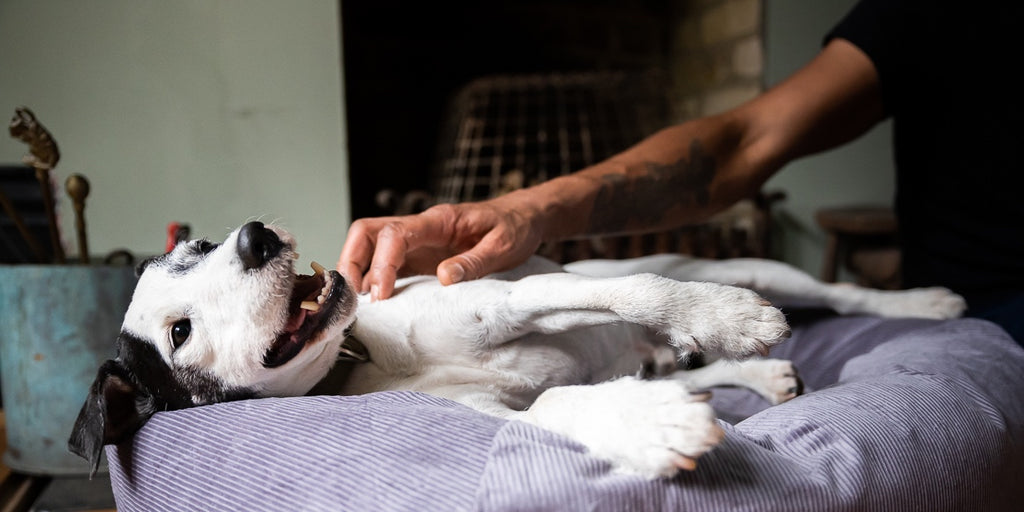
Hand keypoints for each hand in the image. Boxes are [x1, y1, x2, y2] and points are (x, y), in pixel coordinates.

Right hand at [338, 197, 543, 300]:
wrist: (523, 218)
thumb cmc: (514, 229)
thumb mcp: (503, 247)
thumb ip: (474, 262)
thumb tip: (444, 278)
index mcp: (439, 221)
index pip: (394, 234)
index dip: (382, 264)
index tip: (381, 294)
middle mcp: (421, 228)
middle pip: (366, 233)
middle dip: (351, 262)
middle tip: (352, 299)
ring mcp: (416, 241)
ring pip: (369, 246)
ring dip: (356, 272)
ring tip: (356, 305)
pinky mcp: (418, 255)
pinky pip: (384, 263)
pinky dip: (371, 280)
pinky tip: (374, 303)